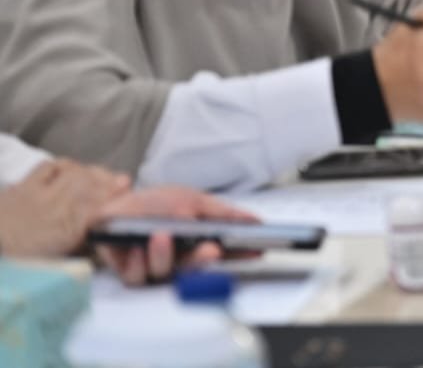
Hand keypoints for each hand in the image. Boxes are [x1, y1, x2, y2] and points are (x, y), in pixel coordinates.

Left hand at [0, 158, 127, 258]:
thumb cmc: (23, 262)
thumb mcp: (56, 264)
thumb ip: (81, 248)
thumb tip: (103, 238)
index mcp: (66, 230)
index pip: (100, 208)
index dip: (118, 200)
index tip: (131, 198)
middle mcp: (56, 207)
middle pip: (91, 186)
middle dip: (110, 183)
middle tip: (124, 183)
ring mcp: (39, 193)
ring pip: (75, 173)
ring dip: (93, 172)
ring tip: (104, 175)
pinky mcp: (23, 186)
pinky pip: (49, 166)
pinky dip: (66, 165)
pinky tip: (73, 169)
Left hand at [93, 186, 258, 285]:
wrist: (111, 205)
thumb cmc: (153, 204)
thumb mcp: (191, 199)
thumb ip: (220, 212)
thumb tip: (253, 220)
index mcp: (198, 241)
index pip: (224, 251)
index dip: (240, 253)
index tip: (256, 251)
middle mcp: (180, 258)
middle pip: (196, 267)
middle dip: (202, 260)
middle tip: (211, 250)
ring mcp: (156, 267)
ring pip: (166, 272)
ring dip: (164, 256)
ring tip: (161, 237)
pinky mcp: (131, 274)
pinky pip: (138, 277)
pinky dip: (138, 263)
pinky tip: (136, 250)